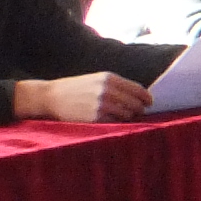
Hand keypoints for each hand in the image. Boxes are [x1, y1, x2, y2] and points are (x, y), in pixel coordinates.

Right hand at [13, 72, 150, 122]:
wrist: (51, 96)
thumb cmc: (76, 88)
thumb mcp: (96, 79)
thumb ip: (116, 85)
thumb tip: (139, 96)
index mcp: (109, 78)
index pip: (138, 89)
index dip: (147, 98)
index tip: (149, 103)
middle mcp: (107, 90)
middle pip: (135, 103)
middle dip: (139, 109)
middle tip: (137, 113)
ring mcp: (101, 104)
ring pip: (127, 114)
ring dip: (128, 117)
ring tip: (121, 116)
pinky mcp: (95, 117)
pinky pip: (115, 122)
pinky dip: (116, 122)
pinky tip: (110, 120)